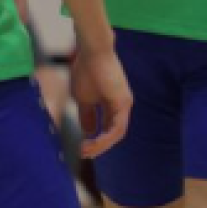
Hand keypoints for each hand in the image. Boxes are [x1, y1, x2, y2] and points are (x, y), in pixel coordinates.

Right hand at [69, 41, 132, 158]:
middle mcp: (122, 106)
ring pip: (117, 133)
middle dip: (99, 147)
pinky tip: (95, 143)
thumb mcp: (83, 100)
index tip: (81, 149)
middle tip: (83, 153)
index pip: (108, 129)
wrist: (92, 53)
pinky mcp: (123, 102)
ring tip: (86, 151)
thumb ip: (87, 116)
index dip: (96, 141)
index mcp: (113, 105)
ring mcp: (125, 104)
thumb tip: (88, 132)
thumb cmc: (86, 72)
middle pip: (114, 134)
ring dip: (102, 145)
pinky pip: (118, 126)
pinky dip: (106, 137)